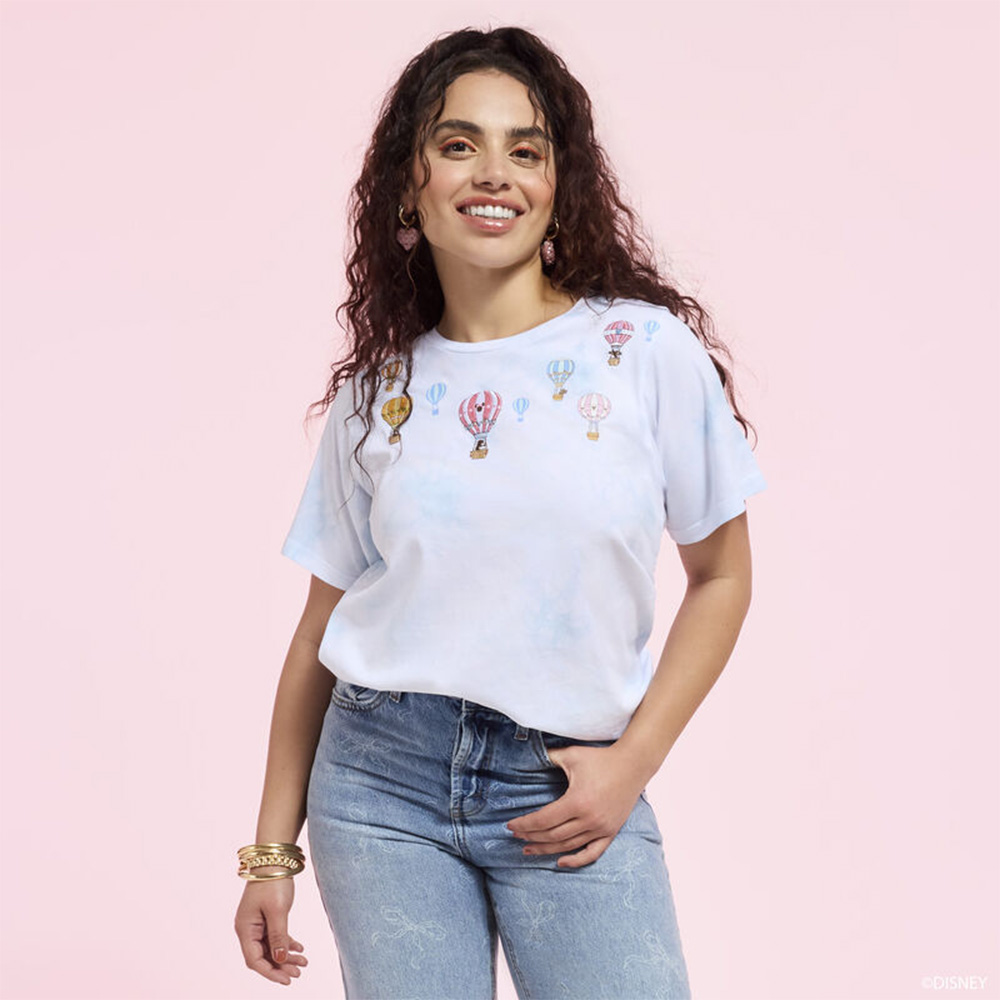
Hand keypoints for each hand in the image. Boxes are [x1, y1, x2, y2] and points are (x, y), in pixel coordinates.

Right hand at [234, 866, 308, 984]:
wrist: (275, 857)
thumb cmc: (273, 881)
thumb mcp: (278, 910)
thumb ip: (279, 936)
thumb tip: (280, 960)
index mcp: (245, 928)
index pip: (254, 960)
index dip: (270, 972)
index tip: (287, 979)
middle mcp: (248, 928)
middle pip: (263, 955)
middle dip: (280, 966)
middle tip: (299, 973)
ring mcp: (257, 922)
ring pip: (270, 947)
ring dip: (286, 956)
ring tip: (304, 963)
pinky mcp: (266, 916)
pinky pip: (275, 936)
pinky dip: (286, 943)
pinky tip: (300, 949)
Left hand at [506, 743, 647, 868]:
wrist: (633, 764)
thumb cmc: (600, 758)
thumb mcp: (571, 755)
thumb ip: (549, 758)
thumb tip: (528, 757)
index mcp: (577, 801)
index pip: (544, 819)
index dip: (525, 824)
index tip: (510, 826)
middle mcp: (589, 819)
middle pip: (553, 835)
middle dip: (532, 837)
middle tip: (516, 837)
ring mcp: (602, 828)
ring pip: (568, 845)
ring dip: (547, 849)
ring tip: (529, 849)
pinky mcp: (611, 832)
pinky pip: (592, 853)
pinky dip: (576, 861)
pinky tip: (560, 862)